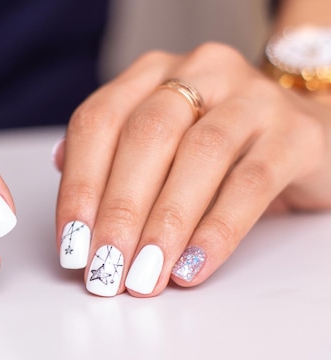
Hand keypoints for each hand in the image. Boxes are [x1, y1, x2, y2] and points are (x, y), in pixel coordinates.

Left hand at [56, 42, 330, 296]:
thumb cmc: (215, 148)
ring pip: (198, 155)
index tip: (70, 245)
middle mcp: (199, 72)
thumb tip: (69, 199)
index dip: (79, 186)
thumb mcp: (160, 146)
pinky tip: (191, 267)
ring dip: (164, 224)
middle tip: (105, 267)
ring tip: (144, 275)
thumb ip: (112, 161)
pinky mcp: (295, 133)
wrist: (301, 131)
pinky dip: (217, 230)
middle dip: (120, 209)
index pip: (98, 121)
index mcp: (151, 75)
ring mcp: (251, 97)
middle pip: (146, 136)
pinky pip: (250, 183)